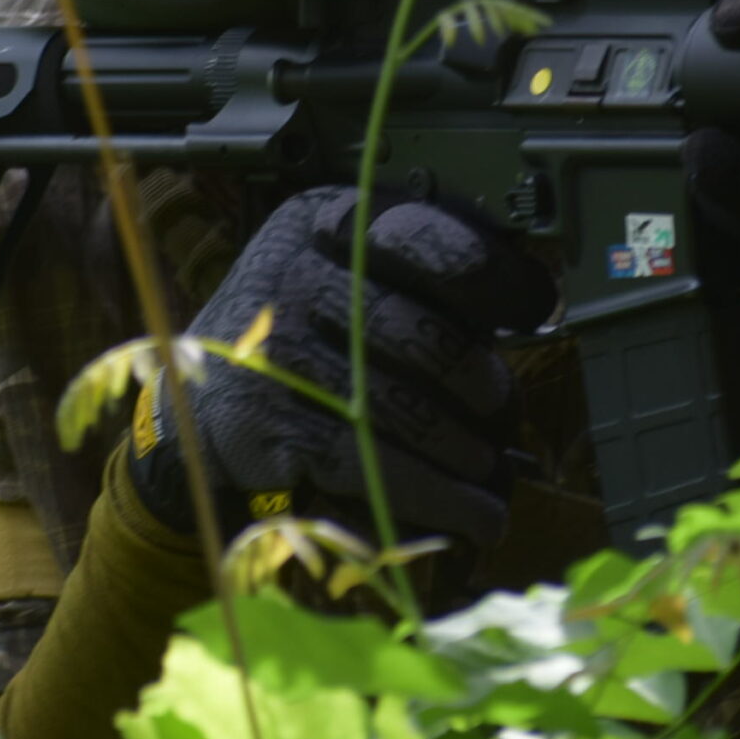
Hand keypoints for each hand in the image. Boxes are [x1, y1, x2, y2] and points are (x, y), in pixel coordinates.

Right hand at [127, 186, 550, 548]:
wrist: (198, 403)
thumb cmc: (306, 335)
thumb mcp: (351, 274)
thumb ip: (428, 279)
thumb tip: (541, 302)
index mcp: (325, 222)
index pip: (421, 235)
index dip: (492, 274)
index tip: (537, 306)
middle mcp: (292, 274)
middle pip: (414, 330)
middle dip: (478, 380)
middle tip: (504, 408)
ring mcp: (273, 351)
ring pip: (395, 405)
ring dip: (463, 450)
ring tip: (495, 475)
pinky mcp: (266, 425)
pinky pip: (367, 462)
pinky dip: (433, 496)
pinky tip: (474, 516)